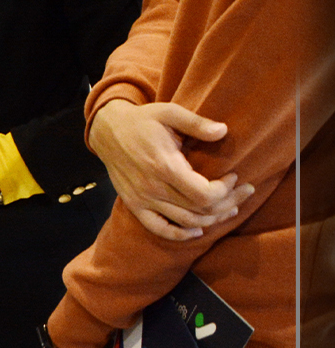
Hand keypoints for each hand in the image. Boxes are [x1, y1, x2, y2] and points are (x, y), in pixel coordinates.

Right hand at [89, 99, 253, 240]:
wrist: (107, 130)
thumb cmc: (142, 120)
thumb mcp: (168, 112)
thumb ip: (196, 123)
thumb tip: (223, 131)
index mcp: (164, 166)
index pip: (204, 194)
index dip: (225, 191)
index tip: (234, 177)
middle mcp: (153, 187)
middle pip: (200, 210)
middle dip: (228, 203)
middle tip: (242, 192)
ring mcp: (142, 199)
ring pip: (186, 221)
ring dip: (212, 219)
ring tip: (229, 208)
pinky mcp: (134, 204)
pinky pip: (159, 228)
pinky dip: (180, 235)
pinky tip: (197, 230)